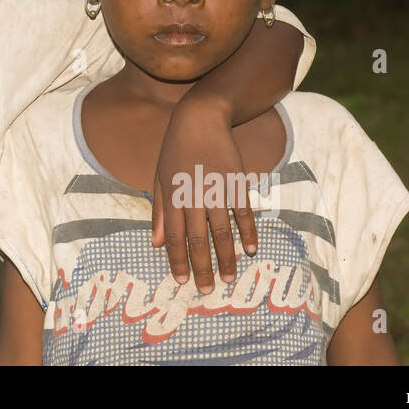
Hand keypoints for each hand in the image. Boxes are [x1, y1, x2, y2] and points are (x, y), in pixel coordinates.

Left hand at [151, 98, 257, 293]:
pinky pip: (243, 212)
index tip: (182, 281)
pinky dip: (248, 232)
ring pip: (222, 230)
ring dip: (226, 256)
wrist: (200, 118)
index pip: (175, 236)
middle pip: (198, 238)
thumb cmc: (175, 149)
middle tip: (207, 290)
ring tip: (229, 277)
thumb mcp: (159, 177)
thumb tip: (157, 243)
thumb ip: (160, 211)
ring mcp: (216, 188)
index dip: (178, 260)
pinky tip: (251, 249)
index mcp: (172, 195)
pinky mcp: (235, 181)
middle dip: (202, 267)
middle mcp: (193, 195)